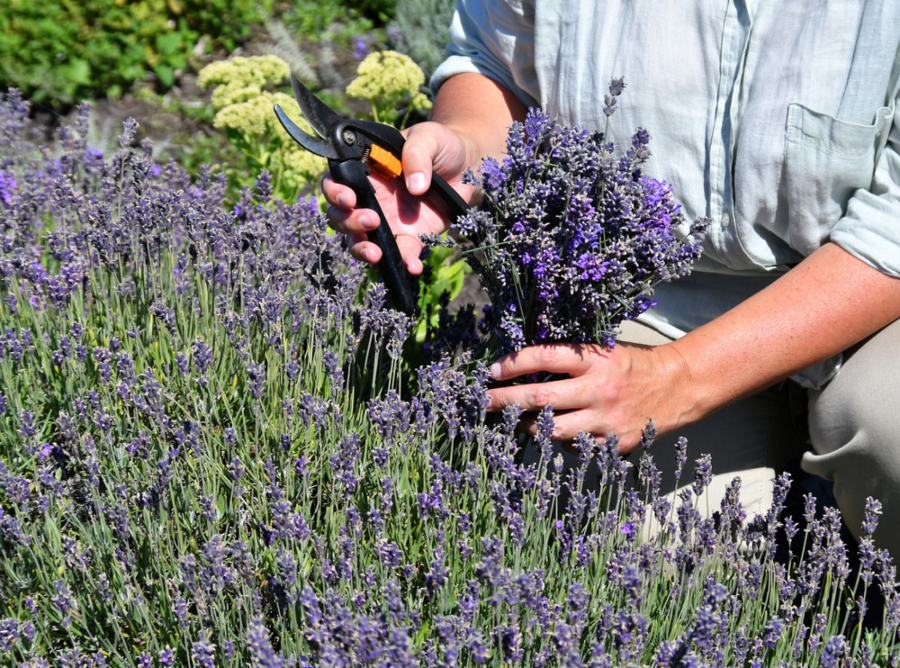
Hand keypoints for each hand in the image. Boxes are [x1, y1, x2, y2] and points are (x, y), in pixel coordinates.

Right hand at [323, 121, 477, 274]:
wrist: (468, 164)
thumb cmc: (441, 145)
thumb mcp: (429, 137)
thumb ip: (417, 153)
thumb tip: (414, 186)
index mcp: (366, 170)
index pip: (335, 181)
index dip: (334, 191)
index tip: (349, 197)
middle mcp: (371, 197)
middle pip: (340, 216)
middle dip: (347, 222)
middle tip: (371, 219)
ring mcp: (388, 220)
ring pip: (359, 240)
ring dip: (362, 249)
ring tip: (377, 253)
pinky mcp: (411, 236)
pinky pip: (401, 254)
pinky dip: (404, 263)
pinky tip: (412, 266)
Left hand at [484, 342, 694, 452]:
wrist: (677, 386)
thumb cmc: (631, 365)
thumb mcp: (604, 350)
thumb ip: (570, 359)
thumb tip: (523, 367)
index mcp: (596, 359)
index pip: (545, 358)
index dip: (513, 364)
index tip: (491, 371)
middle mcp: (599, 389)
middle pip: (540, 397)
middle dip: (505, 400)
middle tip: (482, 401)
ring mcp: (606, 420)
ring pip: (552, 429)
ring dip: (525, 425)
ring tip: (510, 421)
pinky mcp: (614, 444)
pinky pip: (573, 446)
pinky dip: (557, 441)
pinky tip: (550, 433)